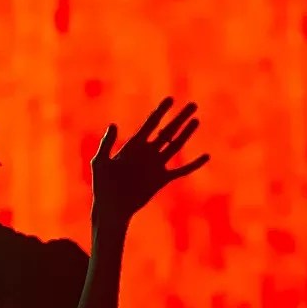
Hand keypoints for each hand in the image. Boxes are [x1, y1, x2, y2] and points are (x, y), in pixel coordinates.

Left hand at [90, 97, 208, 225]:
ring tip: (196, 120)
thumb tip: (113, 124)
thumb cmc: (102, 186)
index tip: (171, 99)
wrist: (111, 208)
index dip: (161, 111)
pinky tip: (206, 156)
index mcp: (133, 146)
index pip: (150, 124)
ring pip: (175, 146)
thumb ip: (106, 144)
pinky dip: (194, 164)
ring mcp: (155, 165)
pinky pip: (181, 170)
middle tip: (193, 104)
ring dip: (186, 133)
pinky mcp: (162, 180)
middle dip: (179, 118)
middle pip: (167, 131)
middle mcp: (147, 152)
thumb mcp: (100, 163)